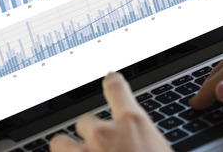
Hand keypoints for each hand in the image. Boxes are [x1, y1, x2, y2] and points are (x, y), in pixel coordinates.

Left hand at [49, 71, 170, 151]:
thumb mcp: (162, 151)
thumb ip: (144, 143)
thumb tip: (138, 143)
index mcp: (133, 123)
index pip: (117, 88)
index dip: (112, 82)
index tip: (109, 79)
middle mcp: (104, 132)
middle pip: (85, 121)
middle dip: (91, 136)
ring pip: (60, 142)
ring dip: (68, 151)